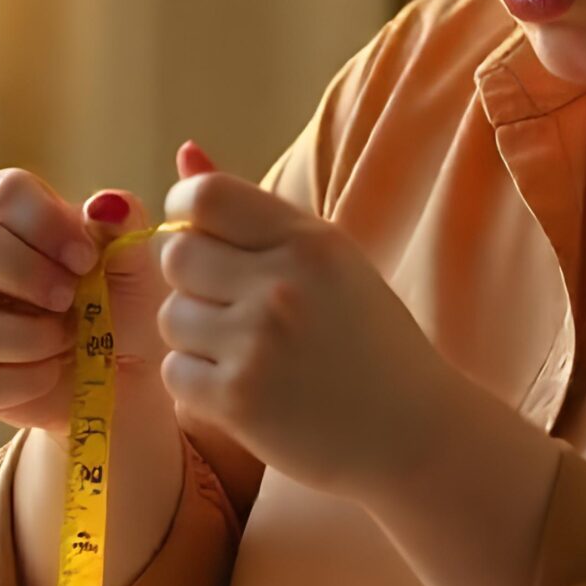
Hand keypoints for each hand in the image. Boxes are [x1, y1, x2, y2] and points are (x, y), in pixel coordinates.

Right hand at [0, 150, 215, 438]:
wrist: (130, 377)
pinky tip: (55, 371)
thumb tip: (105, 205)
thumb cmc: (126, 306)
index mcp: (16, 219)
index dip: (42, 221)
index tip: (86, 257)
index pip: (3, 191)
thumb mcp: (136, 267)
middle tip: (71, 298)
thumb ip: (123, 230)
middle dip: (24, 272)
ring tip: (71, 340)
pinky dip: (30, 380)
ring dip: (33, 337)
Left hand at [154, 152, 458, 497]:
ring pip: (171, 315)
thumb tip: (183, 154)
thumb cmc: (370, 341)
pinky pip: (174, 371)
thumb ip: (255, 213)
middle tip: (226, 304)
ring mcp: (257, 344)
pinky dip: (196, 380)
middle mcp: (282, 285)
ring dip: (194, 333)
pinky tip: (239, 385)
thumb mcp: (331, 261)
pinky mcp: (238, 401)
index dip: (184, 212)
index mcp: (311, 242)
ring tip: (242, 349)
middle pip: (176, 254)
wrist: (413, 432)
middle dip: (190, 278)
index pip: (205, 196)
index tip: (199, 235)